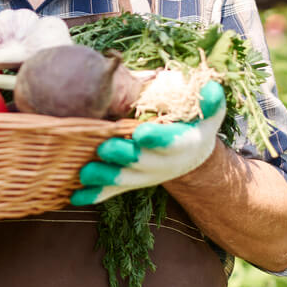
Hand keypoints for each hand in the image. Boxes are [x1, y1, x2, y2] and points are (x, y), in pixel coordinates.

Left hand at [71, 81, 226, 205]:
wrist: (190, 156)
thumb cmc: (195, 126)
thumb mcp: (209, 114)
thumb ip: (211, 102)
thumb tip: (210, 88)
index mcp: (183, 145)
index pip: (170, 143)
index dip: (157, 138)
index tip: (141, 133)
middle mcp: (163, 165)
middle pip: (142, 163)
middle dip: (123, 156)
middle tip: (104, 148)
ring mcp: (144, 176)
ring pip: (124, 180)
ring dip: (104, 177)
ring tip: (84, 173)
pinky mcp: (130, 182)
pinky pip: (111, 191)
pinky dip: (94, 195)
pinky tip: (75, 198)